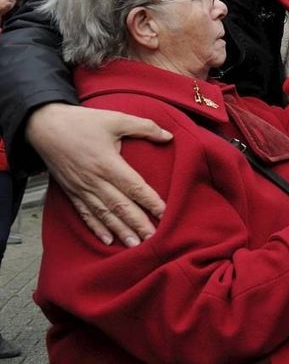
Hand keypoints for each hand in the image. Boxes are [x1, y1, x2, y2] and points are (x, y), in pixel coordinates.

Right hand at [25, 103, 172, 245]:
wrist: (43, 126)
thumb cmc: (82, 121)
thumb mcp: (116, 119)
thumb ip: (144, 127)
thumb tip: (169, 136)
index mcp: (107, 163)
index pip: (134, 187)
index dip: (150, 201)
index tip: (165, 214)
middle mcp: (94, 180)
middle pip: (120, 206)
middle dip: (138, 223)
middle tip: (155, 238)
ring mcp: (81, 188)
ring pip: (104, 214)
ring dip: (120, 230)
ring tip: (135, 244)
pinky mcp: (71, 191)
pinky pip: (85, 213)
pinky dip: (96, 227)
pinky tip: (107, 239)